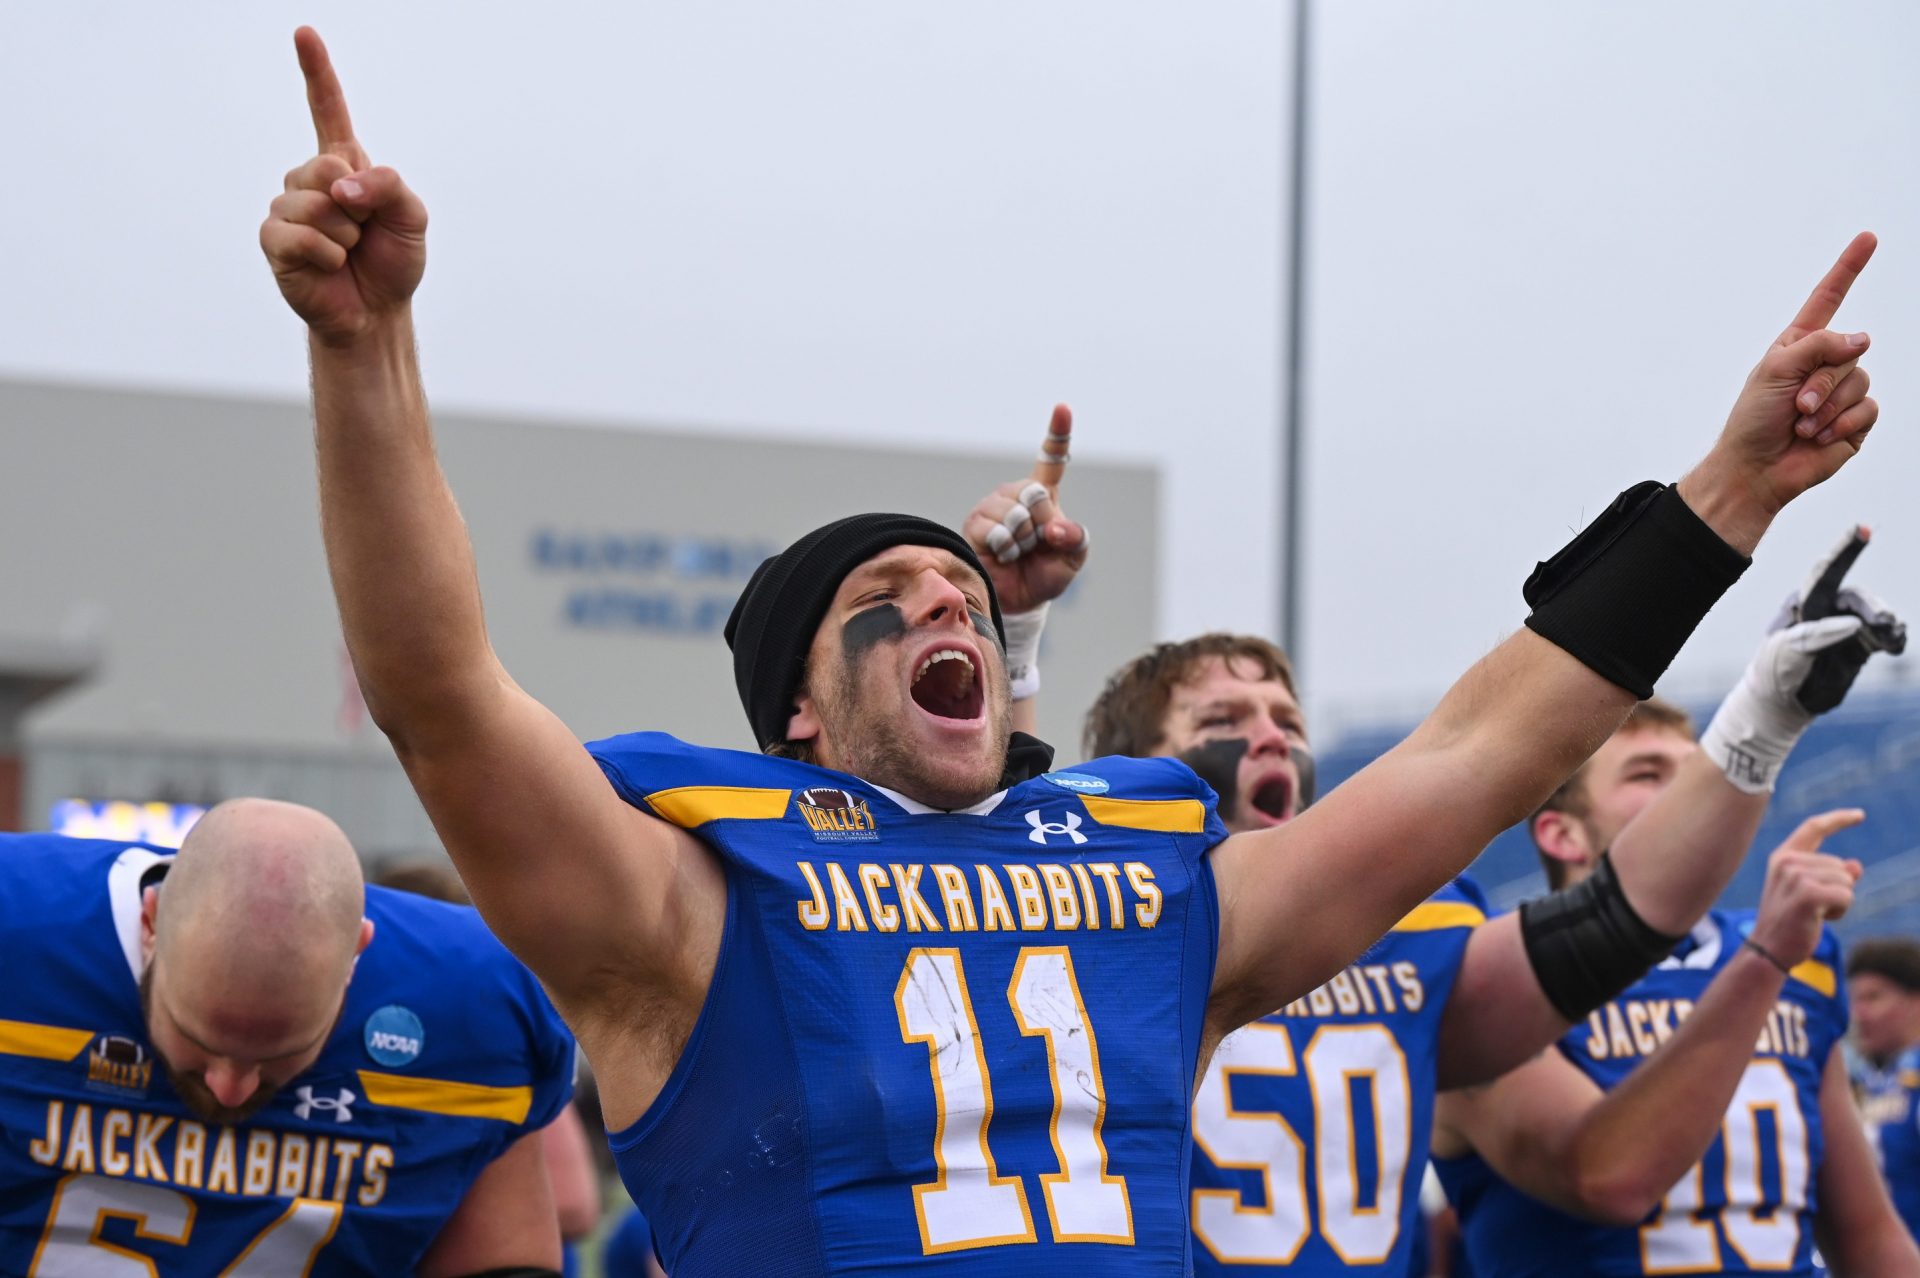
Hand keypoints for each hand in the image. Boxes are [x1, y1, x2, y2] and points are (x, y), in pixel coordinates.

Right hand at [259, 28, 428, 344]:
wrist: (377, 312)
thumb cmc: (393, 261)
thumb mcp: (412, 216)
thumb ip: (389, 184)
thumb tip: (341, 185)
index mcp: (343, 164)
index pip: (327, 110)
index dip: (316, 71)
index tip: (304, 33)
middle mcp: (309, 180)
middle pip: (325, 165)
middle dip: (357, 204)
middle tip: (363, 232)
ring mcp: (287, 208)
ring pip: (316, 205)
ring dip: (346, 236)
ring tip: (348, 252)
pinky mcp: (273, 240)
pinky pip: (302, 237)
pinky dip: (328, 255)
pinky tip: (331, 267)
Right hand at [961, 404, 1089, 613]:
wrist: (1020, 601)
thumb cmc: (1047, 574)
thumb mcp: (1074, 558)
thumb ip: (1075, 538)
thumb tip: (1054, 527)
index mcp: (1044, 496)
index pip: (1052, 460)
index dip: (1058, 433)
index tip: (1063, 407)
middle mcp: (1016, 495)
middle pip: (1034, 493)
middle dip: (1041, 523)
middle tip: (1036, 543)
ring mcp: (993, 507)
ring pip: (1014, 514)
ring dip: (1022, 542)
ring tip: (1018, 552)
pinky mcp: (975, 524)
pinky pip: (995, 530)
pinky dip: (1005, 549)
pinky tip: (1002, 556)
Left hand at [1680, 234, 1877, 548]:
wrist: (1755, 468)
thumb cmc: (1753, 420)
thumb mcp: (1775, 370)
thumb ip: (1818, 345)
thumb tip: (1861, 339)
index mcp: (1800, 344)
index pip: (1829, 298)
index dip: (1849, 268)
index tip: (1867, 238)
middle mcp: (1824, 363)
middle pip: (1848, 351)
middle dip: (1819, 382)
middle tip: (1794, 406)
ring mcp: (1842, 392)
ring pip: (1859, 381)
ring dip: (1826, 408)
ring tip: (1800, 424)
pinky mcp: (1855, 421)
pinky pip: (1867, 410)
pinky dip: (1839, 425)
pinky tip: (1816, 437)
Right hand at [1747, 809, 1863, 967]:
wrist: (1769, 949)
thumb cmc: (1791, 922)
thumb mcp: (1812, 893)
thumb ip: (1835, 875)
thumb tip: (1856, 866)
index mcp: (1783, 857)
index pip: (1813, 828)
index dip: (1838, 819)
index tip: (1860, 815)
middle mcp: (1786, 862)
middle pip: (1840, 865)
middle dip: (1838, 889)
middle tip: (1813, 908)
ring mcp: (1795, 876)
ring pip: (1846, 880)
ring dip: (1840, 902)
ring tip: (1814, 915)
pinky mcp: (1807, 893)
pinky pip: (1846, 895)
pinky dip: (1841, 910)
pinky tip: (1820, 919)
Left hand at [1767, 525, 1907, 713]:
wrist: (1781, 702)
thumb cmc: (1774, 672)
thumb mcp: (1784, 655)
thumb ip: (1815, 636)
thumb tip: (1854, 624)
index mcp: (1801, 603)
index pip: (1824, 573)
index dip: (1843, 550)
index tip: (1862, 528)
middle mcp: (1826, 609)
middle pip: (1857, 598)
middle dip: (1873, 608)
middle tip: (1885, 625)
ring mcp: (1846, 625)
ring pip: (1876, 614)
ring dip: (1888, 623)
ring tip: (1892, 637)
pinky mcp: (1861, 644)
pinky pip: (1886, 634)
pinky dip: (1895, 639)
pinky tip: (1895, 648)